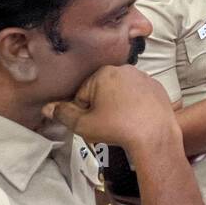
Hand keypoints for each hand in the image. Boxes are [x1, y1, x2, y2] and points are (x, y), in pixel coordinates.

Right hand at [43, 65, 176, 155]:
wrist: (154, 135)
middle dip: (100, 106)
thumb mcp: (84, 125)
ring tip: (122, 123)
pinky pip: (139, 95)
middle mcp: (124, 69)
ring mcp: (143, 77)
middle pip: (102, 90)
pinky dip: (135, 105)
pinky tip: (136, 119)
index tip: (92, 123)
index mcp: (103, 73)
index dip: (83, 111)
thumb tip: (48, 107)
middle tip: (106, 124)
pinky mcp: (156, 87)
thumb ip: (64, 114)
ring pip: (121, 91)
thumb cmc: (117, 128)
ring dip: (117, 105)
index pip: (83, 93)